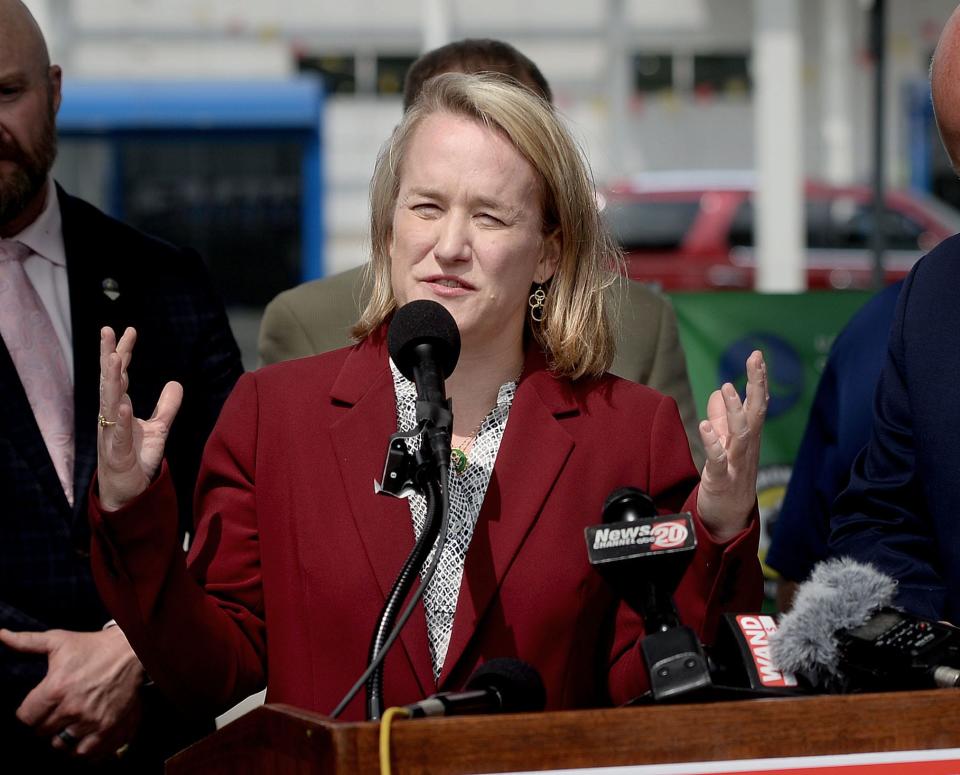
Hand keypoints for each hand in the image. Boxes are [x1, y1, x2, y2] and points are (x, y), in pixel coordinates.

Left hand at [0, 626, 143, 757]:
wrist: (132, 650)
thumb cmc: (92, 646)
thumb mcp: (58, 641)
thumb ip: (26, 642)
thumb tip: (0, 634)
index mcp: (55, 689)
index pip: (25, 719)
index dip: (28, 715)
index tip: (36, 709)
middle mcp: (71, 708)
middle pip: (42, 733)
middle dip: (44, 725)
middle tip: (53, 714)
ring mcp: (90, 721)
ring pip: (61, 745)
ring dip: (61, 737)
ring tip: (66, 725)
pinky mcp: (108, 727)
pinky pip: (85, 752)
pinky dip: (80, 749)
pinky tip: (80, 738)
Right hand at [98, 326, 182, 510]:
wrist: (128, 492)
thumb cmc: (136, 458)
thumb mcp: (158, 428)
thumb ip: (167, 407)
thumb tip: (175, 383)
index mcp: (120, 408)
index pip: (121, 374)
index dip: (124, 352)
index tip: (128, 330)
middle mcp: (111, 416)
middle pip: (109, 381)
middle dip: (108, 355)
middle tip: (107, 330)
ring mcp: (110, 433)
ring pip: (109, 402)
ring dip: (112, 380)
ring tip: (116, 358)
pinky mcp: (116, 453)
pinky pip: (117, 433)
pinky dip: (120, 419)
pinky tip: (123, 405)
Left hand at [696, 350, 767, 541]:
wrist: (728, 520)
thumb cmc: (728, 479)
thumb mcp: (724, 444)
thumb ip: (720, 419)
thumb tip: (717, 393)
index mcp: (747, 438)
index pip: (756, 404)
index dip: (757, 380)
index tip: (757, 355)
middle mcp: (746, 448)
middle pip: (755, 412)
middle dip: (756, 385)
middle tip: (756, 360)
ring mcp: (735, 464)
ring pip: (740, 434)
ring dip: (734, 410)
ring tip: (726, 387)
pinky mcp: (721, 480)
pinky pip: (718, 460)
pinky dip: (712, 443)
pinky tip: (704, 427)